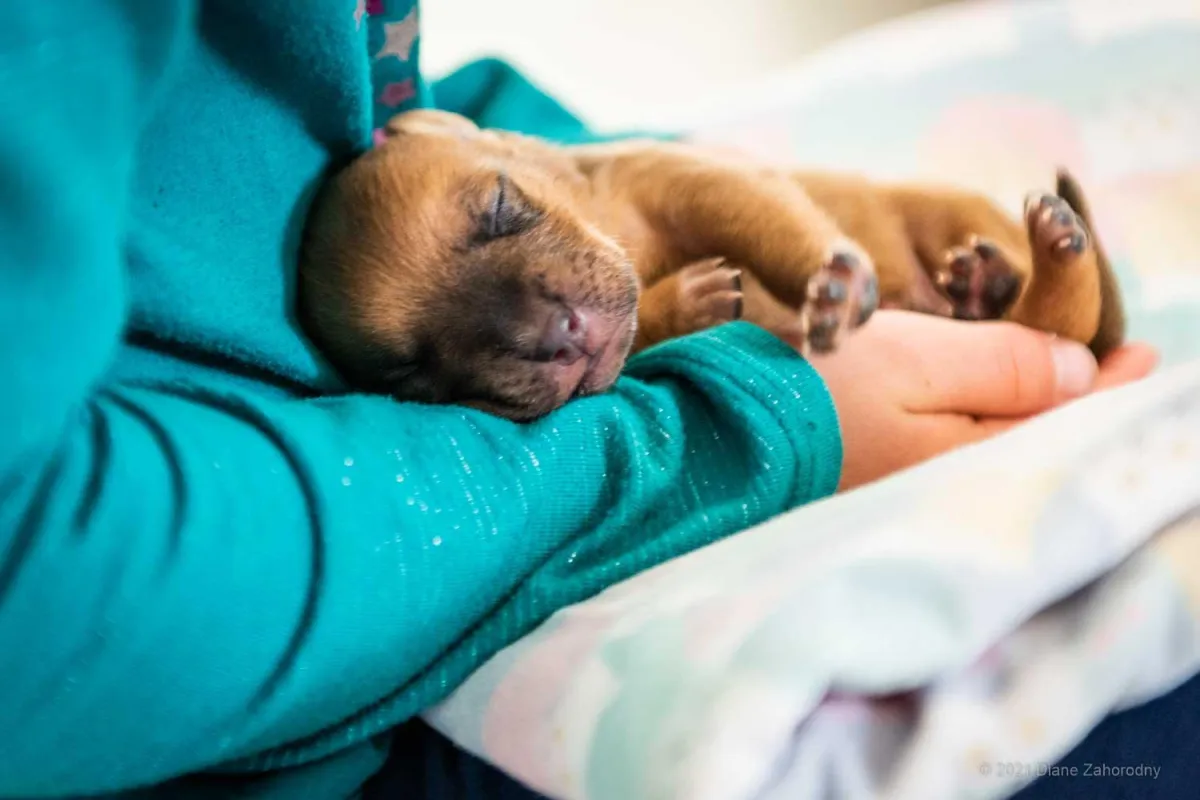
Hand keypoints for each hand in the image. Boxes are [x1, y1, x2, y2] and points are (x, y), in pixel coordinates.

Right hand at [793, 311, 1158, 490]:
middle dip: (1081, 404)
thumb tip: (1083, 372)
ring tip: (1068, 380)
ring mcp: (914, 491)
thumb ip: (1007, 363)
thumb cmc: (815, 390)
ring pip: (999, 449)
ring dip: (1035, 411)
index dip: (1114, 386)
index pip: (1068, 422)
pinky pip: (957, 453)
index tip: (1145, 352)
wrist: (716, 434)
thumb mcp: (918, 360)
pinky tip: (989, 404)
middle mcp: (954, 487)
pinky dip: (987, 423)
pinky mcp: (878, 484)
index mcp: (975, 460)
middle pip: (1038, 443)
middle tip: (1120, 366)